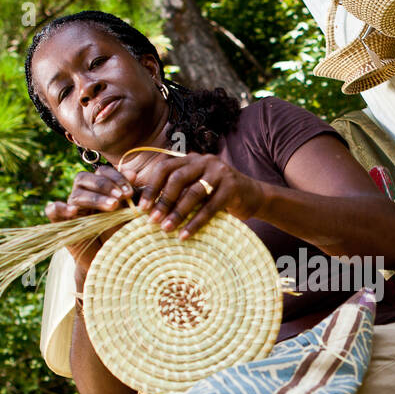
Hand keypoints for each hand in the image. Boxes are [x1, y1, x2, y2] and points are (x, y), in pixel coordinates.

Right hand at [43, 164, 134, 274]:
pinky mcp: (60, 224)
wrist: (109, 262)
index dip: (115, 177)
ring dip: (94, 198)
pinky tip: (73, 211)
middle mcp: (82, 195)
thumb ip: (131, 196)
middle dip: (104, 185)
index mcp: (99, 189)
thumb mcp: (129, 214)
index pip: (102, 172)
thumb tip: (133, 173)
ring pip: (75, 194)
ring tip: (112, 207)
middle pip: (84, 178)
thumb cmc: (120, 235)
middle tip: (122, 197)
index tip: (130, 191)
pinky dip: (60, 208)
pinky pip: (52, 210)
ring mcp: (70, 209)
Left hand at [119, 149, 264, 238]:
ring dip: (178, 213)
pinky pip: (210, 207)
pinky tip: (185, 235)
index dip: (152, 187)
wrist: (252, 196)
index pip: (165, 167)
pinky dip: (196, 222)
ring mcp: (220, 172)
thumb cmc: (216, 194)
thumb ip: (175, 190)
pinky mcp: (232, 188)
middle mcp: (205, 161)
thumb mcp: (195, 187)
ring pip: (194, 192)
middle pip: (178, 178)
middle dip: (163, 200)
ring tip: (166, 229)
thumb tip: (143, 202)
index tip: (142, 207)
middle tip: (152, 220)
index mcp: (191, 159)